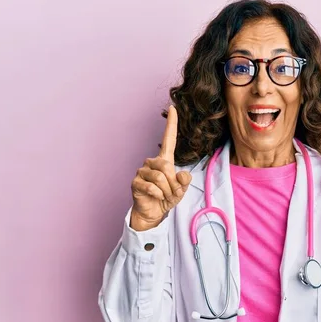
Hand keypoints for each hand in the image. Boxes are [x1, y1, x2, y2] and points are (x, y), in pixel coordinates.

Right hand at [130, 106, 191, 230]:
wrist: (153, 213)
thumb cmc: (166, 197)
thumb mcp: (180, 190)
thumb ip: (184, 181)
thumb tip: (183, 174)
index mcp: (165, 160)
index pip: (168, 139)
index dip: (171, 124)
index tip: (173, 108)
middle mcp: (152, 162)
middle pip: (166, 166)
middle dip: (173, 183)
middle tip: (172, 193)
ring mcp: (142, 171)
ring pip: (160, 177)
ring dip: (167, 191)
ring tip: (165, 196)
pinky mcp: (135, 182)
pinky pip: (152, 187)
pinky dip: (159, 195)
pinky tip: (156, 198)